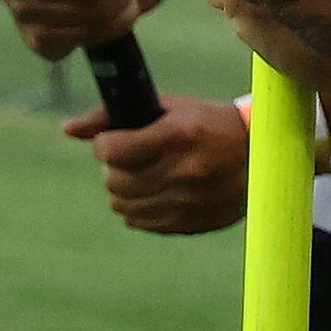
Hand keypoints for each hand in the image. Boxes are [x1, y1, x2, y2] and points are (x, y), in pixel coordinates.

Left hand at [63, 97, 251, 236]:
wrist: (264, 155)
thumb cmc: (210, 124)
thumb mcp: (169, 107)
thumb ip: (114, 115)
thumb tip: (67, 128)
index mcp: (178, 135)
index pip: (112, 150)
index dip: (104, 145)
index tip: (112, 141)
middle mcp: (183, 171)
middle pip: (115, 181)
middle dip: (112, 169)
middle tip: (125, 159)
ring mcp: (188, 201)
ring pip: (124, 206)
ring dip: (122, 190)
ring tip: (138, 176)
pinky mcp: (191, 223)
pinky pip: (142, 223)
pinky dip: (138, 209)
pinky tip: (152, 193)